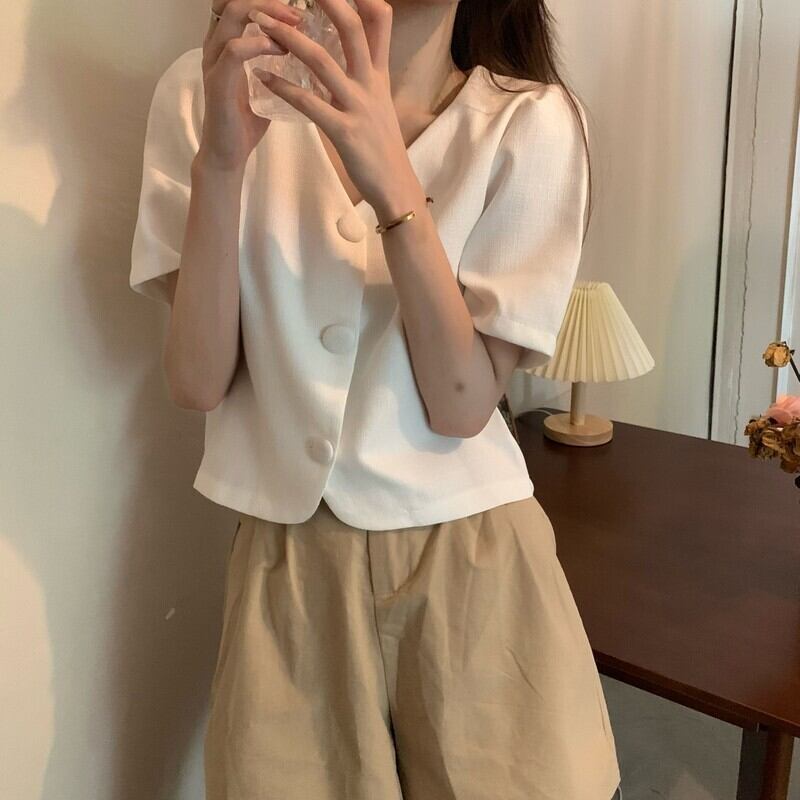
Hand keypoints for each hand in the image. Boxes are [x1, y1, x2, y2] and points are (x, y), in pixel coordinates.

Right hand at [199, 0, 303, 171]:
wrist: (228, 156)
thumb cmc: (246, 122)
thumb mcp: (266, 85)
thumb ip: (279, 66)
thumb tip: (310, 56)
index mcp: (226, 43)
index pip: (238, 3)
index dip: (265, 0)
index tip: (297, 11)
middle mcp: (215, 45)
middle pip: (235, 0)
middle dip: (269, 0)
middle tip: (298, 14)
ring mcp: (214, 62)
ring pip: (232, 15)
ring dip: (267, 14)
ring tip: (294, 25)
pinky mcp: (217, 82)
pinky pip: (234, 50)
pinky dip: (258, 44)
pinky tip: (280, 50)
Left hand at [249, 0, 420, 213]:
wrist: (396, 187)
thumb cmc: (383, 149)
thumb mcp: (381, 105)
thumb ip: (368, 79)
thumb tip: (356, 61)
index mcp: (379, 76)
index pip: (380, 22)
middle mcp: (370, 85)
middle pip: (352, 29)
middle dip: (327, 1)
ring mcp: (358, 107)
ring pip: (323, 62)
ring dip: (289, 39)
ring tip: (263, 24)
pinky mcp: (344, 133)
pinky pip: (310, 104)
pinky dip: (283, 88)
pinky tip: (263, 76)